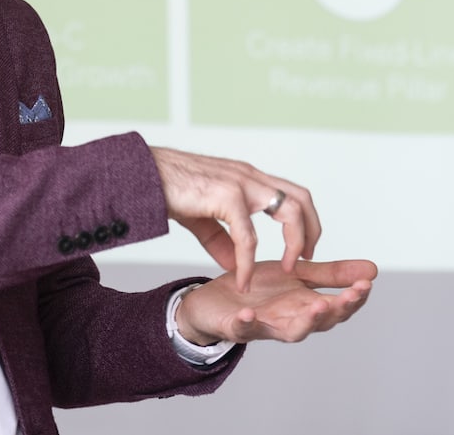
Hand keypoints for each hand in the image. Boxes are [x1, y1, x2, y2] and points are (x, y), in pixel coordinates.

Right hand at [150, 146, 320, 290]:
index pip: (292, 194)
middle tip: (304, 261)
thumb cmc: (168, 189)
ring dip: (294, 243)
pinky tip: (242, 278)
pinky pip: (248, 235)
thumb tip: (236, 265)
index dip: (304, 222)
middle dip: (311, 232)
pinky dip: (249, 261)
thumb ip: (222, 239)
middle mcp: (250, 177)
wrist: (142, 175)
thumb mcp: (202, 217)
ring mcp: (241, 183)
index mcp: (247, 178)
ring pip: (289, 210)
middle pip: (301, 198)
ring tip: (286, 269)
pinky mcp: (226, 195)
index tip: (302, 249)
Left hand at [175, 259, 376, 344]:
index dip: (354, 297)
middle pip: (321, 322)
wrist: (213, 302)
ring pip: (291, 332)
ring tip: (318, 306)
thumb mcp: (297, 275)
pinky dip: (248, 324)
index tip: (367, 282)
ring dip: (306, 321)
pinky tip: (249, 314)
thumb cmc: (258, 291)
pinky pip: (244, 330)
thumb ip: (331, 275)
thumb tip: (372, 269)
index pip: (338, 306)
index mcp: (306, 306)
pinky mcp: (237, 327)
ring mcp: (265, 326)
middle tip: (351, 295)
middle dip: (337, 309)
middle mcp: (290, 320)